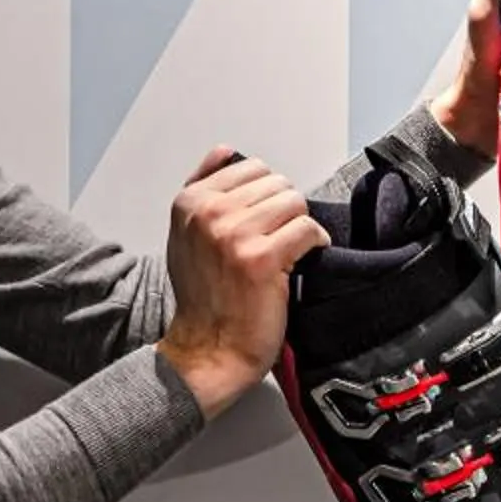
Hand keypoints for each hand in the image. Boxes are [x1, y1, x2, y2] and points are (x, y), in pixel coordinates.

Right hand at [155, 146, 332, 416]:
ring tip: (288, 252)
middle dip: (284, 212)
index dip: (266, 197)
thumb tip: (226, 151)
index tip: (263, 224)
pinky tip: (301, 262)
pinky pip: (306, 229)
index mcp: (190, 202)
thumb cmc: (203, 299)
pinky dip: (314, 244)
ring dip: (299, 228)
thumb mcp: (186, 235)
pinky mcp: (261, 258)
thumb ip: (204, 188)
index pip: (250, 168)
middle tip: (277, 242)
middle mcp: (208, 214)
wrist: (208, 349)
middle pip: (276, 183)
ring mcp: (233, 234)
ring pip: (294, 202)